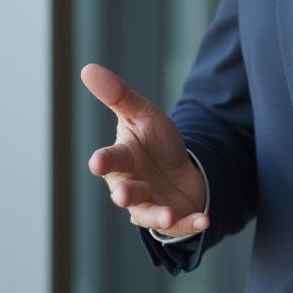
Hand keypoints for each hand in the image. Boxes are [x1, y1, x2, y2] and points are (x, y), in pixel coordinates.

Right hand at [82, 63, 208, 236]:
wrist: (181, 169)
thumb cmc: (155, 142)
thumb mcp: (143, 115)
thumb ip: (118, 95)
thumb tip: (88, 68)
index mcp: (122, 159)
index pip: (109, 159)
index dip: (103, 160)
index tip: (97, 161)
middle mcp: (130, 185)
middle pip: (125, 191)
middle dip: (125, 193)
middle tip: (123, 194)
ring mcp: (149, 204)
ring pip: (147, 213)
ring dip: (156, 214)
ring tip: (167, 214)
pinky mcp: (171, 217)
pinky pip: (181, 224)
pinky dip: (191, 223)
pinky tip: (205, 220)